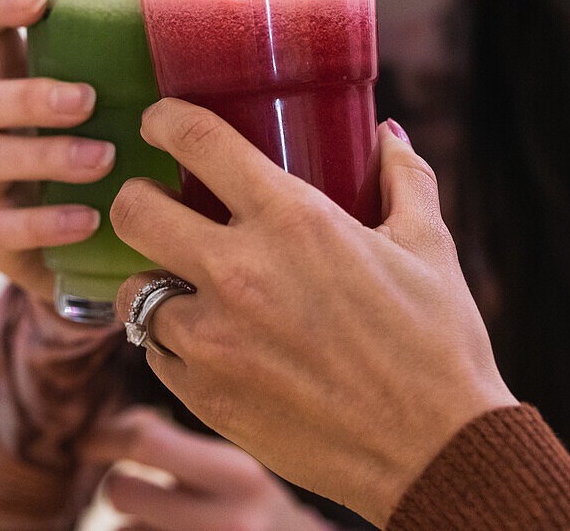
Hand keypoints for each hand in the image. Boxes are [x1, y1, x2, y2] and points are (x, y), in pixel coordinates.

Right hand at [0, 0, 115, 299]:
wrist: (104, 256)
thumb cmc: (122, 162)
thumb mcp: (129, 112)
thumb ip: (142, 75)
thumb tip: (212, 31)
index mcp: (14, 82)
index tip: (39, 1)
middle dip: (29, 97)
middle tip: (87, 101)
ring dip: (47, 156)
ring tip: (103, 160)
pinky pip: (1, 230)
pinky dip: (46, 222)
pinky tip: (88, 219)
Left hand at [82, 407, 333, 530]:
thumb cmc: (258, 509)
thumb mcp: (235, 469)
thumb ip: (181, 447)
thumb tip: (112, 431)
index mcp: (239, 474)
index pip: (148, 442)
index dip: (106, 436)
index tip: (90, 439)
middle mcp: (228, 520)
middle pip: (120, 491)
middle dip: (116, 486)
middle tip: (129, 486)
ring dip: (134, 528)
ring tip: (175, 525)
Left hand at [109, 99, 516, 527]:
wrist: (435, 451)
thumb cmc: (437, 344)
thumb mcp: (429, 246)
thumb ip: (404, 179)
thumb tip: (388, 134)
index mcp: (294, 221)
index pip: (196, 140)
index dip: (165, 119)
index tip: (161, 122)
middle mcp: (239, 274)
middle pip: (133, 210)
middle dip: (138, 198)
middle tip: (160, 206)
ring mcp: (214, 340)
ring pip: (133, 288)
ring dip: (154, 279)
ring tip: (187, 285)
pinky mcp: (204, 395)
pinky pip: (154, 352)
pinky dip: (170, 341)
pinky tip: (206, 340)